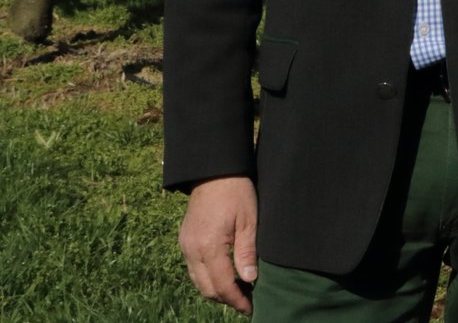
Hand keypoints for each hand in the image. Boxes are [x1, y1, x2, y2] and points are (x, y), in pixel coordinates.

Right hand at [179, 175, 257, 313]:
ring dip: (216, 291)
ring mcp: (185, 246)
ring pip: (198, 281)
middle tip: (246, 303)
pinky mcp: (185, 241)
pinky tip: (223, 276)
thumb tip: (250, 280)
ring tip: (238, 292)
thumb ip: (247, 252)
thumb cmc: (236, 192)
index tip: (251, 308)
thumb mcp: (249, 221)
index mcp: (209, 247)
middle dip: (226, 299)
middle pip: (207, 288)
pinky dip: (207, 278)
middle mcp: (192, 250)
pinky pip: (193, 269)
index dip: (237, 300)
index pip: (222, 285)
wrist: (213, 172)